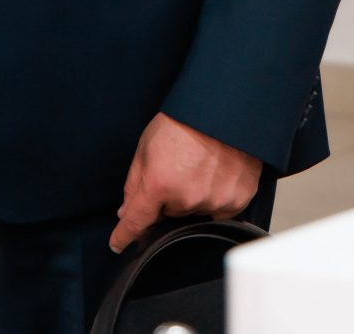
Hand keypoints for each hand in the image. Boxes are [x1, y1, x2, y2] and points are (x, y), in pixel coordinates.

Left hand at [110, 112, 262, 251]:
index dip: (124, 235)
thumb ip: (134, 183)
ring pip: (193, 211)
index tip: (118, 244)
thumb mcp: (146, 146)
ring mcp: (213, 201)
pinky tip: (215, 174)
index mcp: (159, 183)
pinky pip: (218, 210)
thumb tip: (126, 211)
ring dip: (191, 196)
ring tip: (198, 167)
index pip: (137, 221)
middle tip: (176, 168)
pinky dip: (214, 197)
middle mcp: (186, 198)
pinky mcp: (236, 201)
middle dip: (167, 196)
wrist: (224, 110)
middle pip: (169, 212)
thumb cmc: (184, 121)